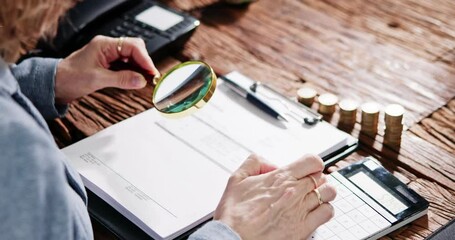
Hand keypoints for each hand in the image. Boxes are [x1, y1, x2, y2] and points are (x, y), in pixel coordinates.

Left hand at [55, 36, 159, 103]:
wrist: (56, 84)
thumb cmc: (70, 78)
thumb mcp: (97, 79)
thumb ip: (121, 79)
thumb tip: (141, 80)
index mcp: (104, 45)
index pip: (132, 46)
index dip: (145, 59)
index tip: (152, 72)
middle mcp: (108, 47)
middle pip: (135, 50)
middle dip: (145, 62)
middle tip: (152, 77)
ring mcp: (109, 55)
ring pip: (133, 58)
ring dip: (140, 68)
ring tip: (146, 80)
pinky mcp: (109, 64)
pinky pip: (127, 65)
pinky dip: (134, 72)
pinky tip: (137, 80)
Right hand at [214, 154, 335, 239]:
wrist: (233, 238)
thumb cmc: (234, 214)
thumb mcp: (236, 179)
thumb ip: (254, 163)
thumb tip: (270, 164)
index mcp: (280, 178)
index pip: (313, 161)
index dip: (312, 164)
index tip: (307, 169)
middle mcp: (295, 192)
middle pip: (322, 177)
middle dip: (316, 179)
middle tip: (307, 185)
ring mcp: (301, 210)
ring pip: (329, 193)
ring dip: (323, 193)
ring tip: (313, 197)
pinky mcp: (304, 228)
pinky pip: (327, 213)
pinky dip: (324, 210)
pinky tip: (314, 212)